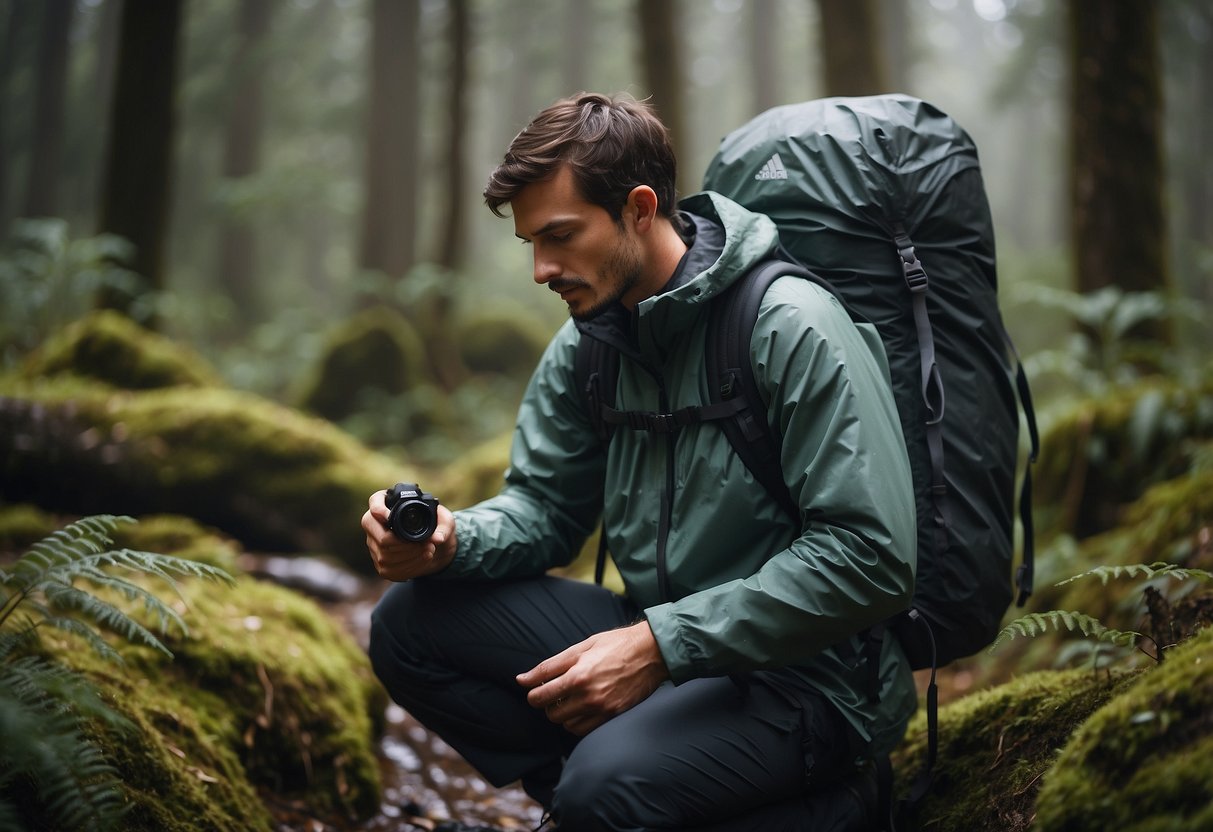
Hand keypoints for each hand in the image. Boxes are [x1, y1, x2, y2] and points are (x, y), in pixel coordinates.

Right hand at [362, 489, 456, 580]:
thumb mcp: (445, 521)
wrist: (436, 547)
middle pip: (380, 536)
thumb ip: (444, 527)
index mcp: (390, 505)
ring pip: (385, 556)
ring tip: (429, 550)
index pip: (375, 501)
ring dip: (410, 557)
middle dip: (405, 544)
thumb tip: (438, 538)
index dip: (379, 509)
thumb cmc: (437, 527)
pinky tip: (422, 560)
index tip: (389, 516)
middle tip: (425, 544)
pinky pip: (389, 570)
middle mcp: (376, 525)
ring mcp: (375, 545)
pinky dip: (410, 567)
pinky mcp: (380, 563)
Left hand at [517, 621, 669, 735]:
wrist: (651, 652)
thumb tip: (521, 679)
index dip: (532, 693)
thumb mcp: (581, 647)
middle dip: (547, 703)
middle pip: (550, 712)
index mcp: (577, 673)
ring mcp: (601, 707)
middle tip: (555, 692)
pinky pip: (584, 730)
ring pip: (566, 724)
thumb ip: (550, 666)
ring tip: (570, 699)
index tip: (534, 689)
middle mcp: (587, 693)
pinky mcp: (612, 715)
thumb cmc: (615, 644)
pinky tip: (582, 708)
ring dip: (562, 714)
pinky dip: (577, 722)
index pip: (540, 693)